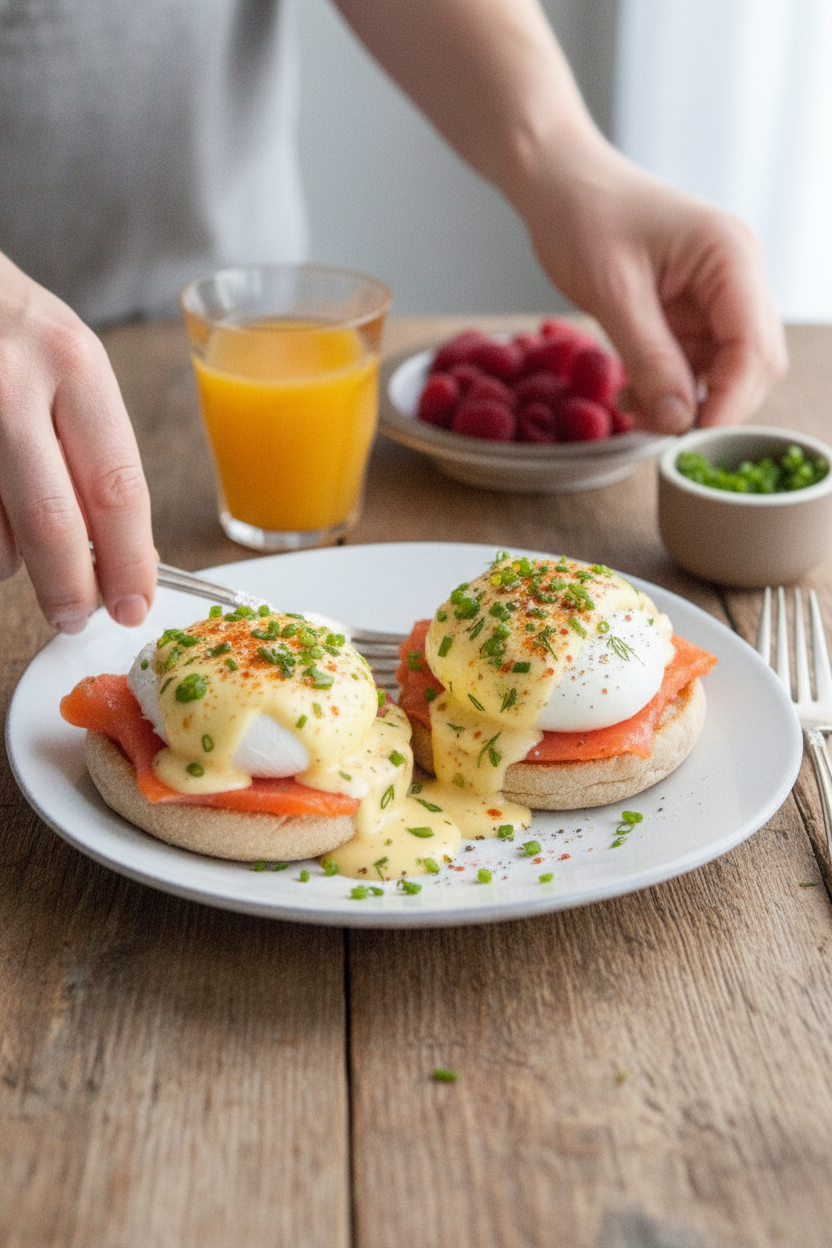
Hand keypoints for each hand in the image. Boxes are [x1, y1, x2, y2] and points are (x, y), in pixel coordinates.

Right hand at [0, 254, 156, 630]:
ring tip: (28, 548)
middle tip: (77, 616)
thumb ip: (93, 449)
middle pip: (54, 522)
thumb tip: (118, 554)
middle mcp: (15, 383)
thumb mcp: (70, 365)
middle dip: (70, 587)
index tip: (135, 604)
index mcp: (75, 365)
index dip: (130, 561)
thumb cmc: (13, 330)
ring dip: (16, 561)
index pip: (117, 488)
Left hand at [518, 136, 787, 432]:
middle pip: (753, 362)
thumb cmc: (583, 217)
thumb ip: (649, 358)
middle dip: (711, 402)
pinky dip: (671, 383)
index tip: (690, 436)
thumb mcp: (613, 294)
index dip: (729, 400)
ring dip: (686, 398)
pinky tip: (633, 389)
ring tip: (632, 406)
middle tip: (655, 427)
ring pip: (725, 367)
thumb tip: (679, 421)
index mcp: (730, 256)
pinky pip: (697, 359)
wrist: (559, 182)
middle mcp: (738, 272)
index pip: (754, 347)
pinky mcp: (695, 305)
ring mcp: (719, 290)